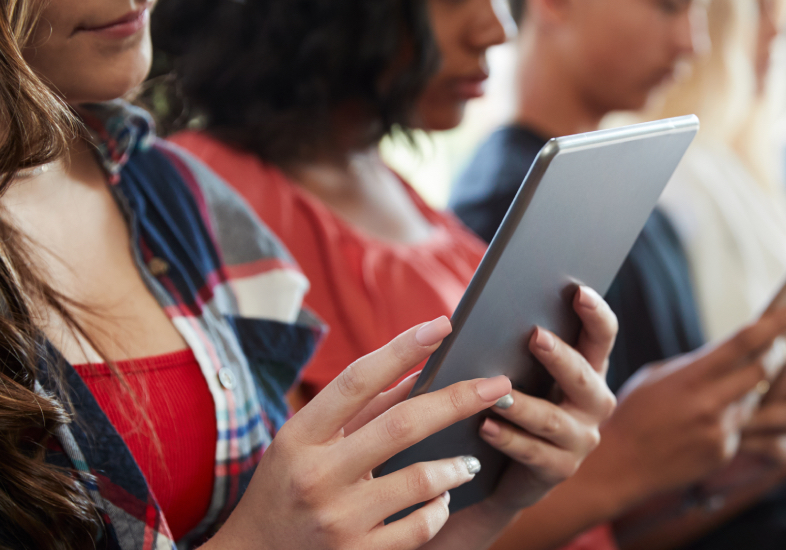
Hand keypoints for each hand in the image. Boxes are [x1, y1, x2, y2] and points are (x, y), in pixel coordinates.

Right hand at [208, 317, 512, 549]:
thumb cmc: (286, 484)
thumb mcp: (307, 440)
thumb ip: (360, 408)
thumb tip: (419, 370)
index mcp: (300, 436)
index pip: (357, 379)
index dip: (402, 349)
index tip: (442, 325)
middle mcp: (317, 475)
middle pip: (402, 424)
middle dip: (459, 400)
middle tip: (499, 386)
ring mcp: (337, 520)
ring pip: (421, 480)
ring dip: (458, 466)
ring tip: (469, 461)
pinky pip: (420, 527)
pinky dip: (440, 507)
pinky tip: (442, 498)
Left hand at [478, 286, 617, 510]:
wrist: (508, 470)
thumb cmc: (514, 403)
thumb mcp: (522, 372)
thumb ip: (521, 346)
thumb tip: (497, 306)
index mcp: (588, 370)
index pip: (602, 337)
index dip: (595, 314)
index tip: (579, 291)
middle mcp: (593, 403)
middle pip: (583, 377)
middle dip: (560, 357)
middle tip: (535, 336)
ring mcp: (580, 439)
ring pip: (553, 419)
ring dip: (524, 404)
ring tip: (498, 392)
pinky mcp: (559, 469)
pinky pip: (532, 452)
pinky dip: (507, 438)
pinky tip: (485, 425)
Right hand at [581, 309, 785, 508]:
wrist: (621, 461)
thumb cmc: (632, 413)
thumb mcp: (654, 377)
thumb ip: (693, 365)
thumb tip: (724, 356)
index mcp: (690, 377)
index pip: (742, 344)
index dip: (772, 325)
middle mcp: (711, 404)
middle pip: (763, 371)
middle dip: (774, 355)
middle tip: (775, 345)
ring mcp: (721, 430)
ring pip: (756, 399)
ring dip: (754, 388)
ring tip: (742, 383)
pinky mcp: (725, 452)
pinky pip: (743, 427)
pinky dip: (733, 417)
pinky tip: (705, 420)